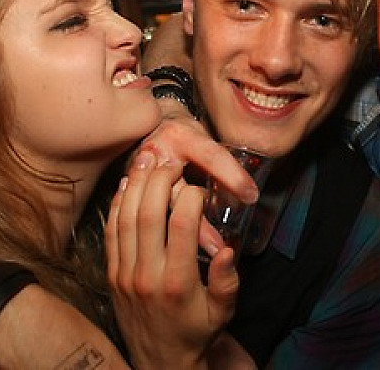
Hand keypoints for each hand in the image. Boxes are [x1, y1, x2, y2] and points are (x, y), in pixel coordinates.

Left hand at [107, 156, 239, 369]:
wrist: (159, 361)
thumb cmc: (195, 332)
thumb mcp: (222, 312)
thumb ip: (227, 281)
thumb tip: (228, 250)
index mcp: (177, 282)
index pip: (180, 224)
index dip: (189, 197)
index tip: (198, 188)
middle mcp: (146, 274)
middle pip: (147, 213)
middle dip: (159, 181)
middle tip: (171, 163)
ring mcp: (124, 273)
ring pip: (125, 218)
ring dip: (135, 186)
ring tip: (147, 162)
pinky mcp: (112, 274)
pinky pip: (111, 232)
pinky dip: (117, 205)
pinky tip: (126, 186)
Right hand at [133, 114, 258, 254]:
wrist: (148, 125)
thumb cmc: (183, 134)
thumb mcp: (205, 139)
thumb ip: (224, 165)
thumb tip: (249, 195)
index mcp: (182, 137)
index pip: (211, 157)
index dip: (232, 177)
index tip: (250, 197)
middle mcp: (158, 153)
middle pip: (179, 192)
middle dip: (199, 225)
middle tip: (219, 248)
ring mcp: (138, 172)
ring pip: (159, 210)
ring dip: (181, 235)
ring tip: (200, 255)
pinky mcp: (128, 188)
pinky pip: (141, 214)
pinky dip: (159, 233)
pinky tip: (172, 251)